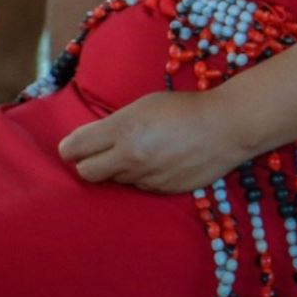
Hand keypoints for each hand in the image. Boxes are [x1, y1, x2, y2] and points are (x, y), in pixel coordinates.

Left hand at [58, 89, 252, 193]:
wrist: (226, 127)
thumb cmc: (185, 107)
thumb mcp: (144, 105)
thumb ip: (116, 124)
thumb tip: (93, 141)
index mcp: (122, 129)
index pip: (74, 148)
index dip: (70, 148)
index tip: (73, 147)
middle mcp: (129, 157)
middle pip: (86, 173)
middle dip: (88, 164)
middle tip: (100, 154)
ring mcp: (145, 178)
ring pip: (115, 180)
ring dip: (119, 169)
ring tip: (140, 153)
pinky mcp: (161, 191)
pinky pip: (139, 187)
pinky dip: (142, 177)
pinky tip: (160, 162)